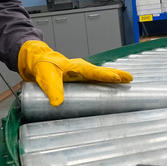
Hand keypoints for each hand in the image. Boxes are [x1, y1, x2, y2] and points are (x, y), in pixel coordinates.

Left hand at [17, 40, 132, 105]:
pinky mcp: (79, 80)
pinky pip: (94, 82)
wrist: (35, 62)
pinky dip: (104, 84)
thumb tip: (58, 103)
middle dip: (117, 75)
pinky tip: (109, 91)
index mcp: (77, 67)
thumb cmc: (42, 66)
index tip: (119, 78)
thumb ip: (52, 90)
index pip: (95, 72)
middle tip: (130, 79)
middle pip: (103, 73)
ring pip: (100, 77)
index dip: (107, 76)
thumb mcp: (46, 78)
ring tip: (126, 84)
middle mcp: (82, 70)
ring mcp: (81, 74)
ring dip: (113, 80)